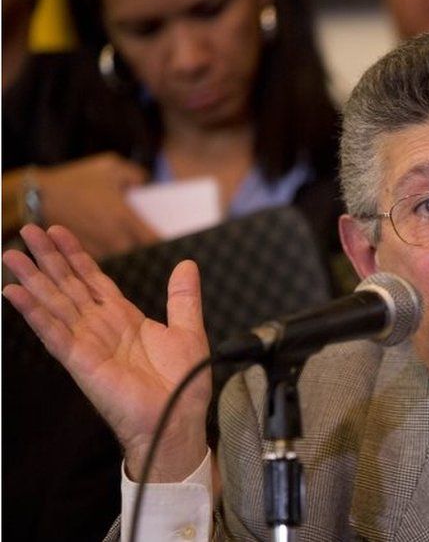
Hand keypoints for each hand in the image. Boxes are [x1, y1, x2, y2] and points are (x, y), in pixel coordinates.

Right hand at [2, 225, 209, 480]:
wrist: (178, 420)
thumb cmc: (183, 385)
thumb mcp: (188, 330)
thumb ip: (183, 297)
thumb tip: (188, 264)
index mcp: (125, 319)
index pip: (93, 280)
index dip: (75, 256)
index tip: (58, 232)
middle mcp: (102, 328)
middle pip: (68, 286)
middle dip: (48, 259)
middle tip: (27, 231)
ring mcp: (88, 344)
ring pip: (55, 304)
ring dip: (32, 280)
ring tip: (11, 255)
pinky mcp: (81, 362)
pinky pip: (53, 333)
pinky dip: (34, 314)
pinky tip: (14, 294)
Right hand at [36, 153, 158, 257]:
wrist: (39, 195)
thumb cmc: (78, 178)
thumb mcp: (111, 167)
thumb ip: (135, 175)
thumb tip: (146, 183)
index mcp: (125, 218)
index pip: (154, 239)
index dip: (164, 241)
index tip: (173, 241)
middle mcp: (115, 238)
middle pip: (141, 251)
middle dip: (147, 247)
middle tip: (152, 240)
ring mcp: (100, 248)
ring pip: (123, 255)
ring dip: (129, 250)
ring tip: (132, 243)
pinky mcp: (86, 252)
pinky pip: (106, 255)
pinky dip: (111, 251)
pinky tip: (113, 243)